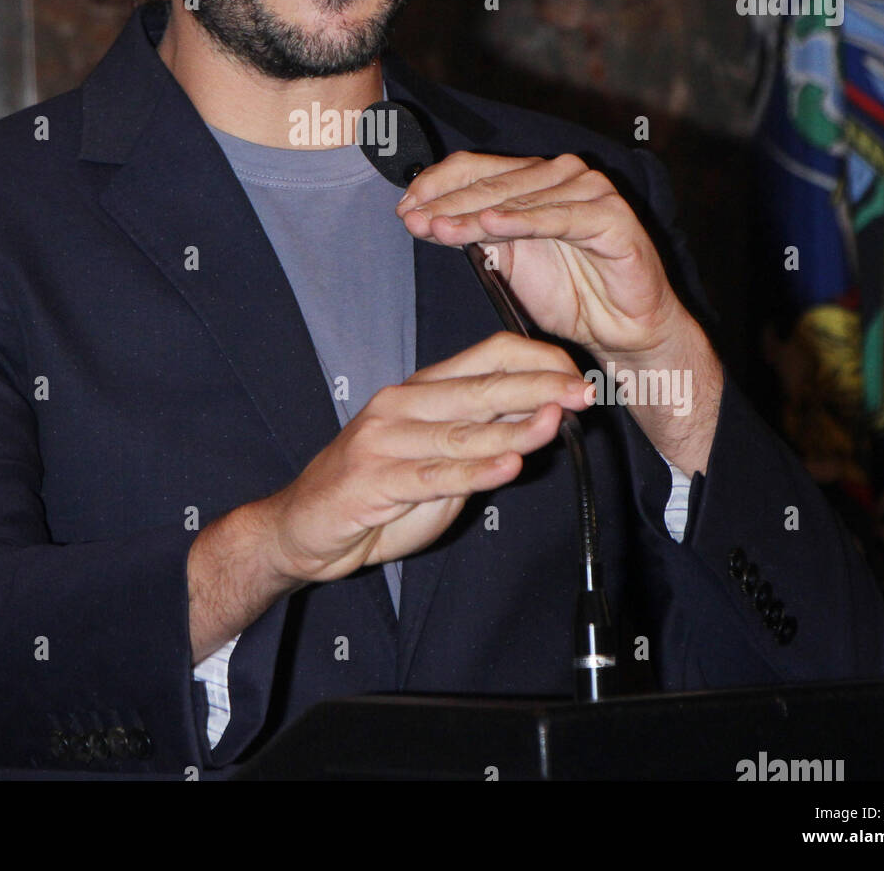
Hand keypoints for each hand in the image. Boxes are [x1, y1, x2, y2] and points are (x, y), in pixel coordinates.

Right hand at [264, 332, 593, 585]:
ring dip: (514, 429)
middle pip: (480, 388)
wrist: (301, 526)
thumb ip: (478, 440)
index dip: (534, 361)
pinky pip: (434, 475)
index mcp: (420, 390)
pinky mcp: (374, 479)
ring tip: (556, 423)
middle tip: (582, 392)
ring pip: (462, 431)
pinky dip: (475, 472)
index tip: (575, 374)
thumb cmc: (373, 491)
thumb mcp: (434, 459)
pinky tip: (507, 465)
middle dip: (538, 389)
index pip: (485, 356)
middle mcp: (401, 404)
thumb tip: (540, 422)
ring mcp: (385, 439)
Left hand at [394, 153, 721, 472]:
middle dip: (447, 204)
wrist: (621, 329)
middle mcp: (560, 174)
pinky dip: (523, 220)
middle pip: (491, 182)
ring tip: (440, 229)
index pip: (475, 169)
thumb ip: (471, 234)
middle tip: (415, 221)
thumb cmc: (569, 292)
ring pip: (518, 198)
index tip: (405, 209)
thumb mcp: (505, 261)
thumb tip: (420, 216)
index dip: (436, 186)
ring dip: (474, 214)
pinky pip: (559, 217)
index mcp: (532, 179)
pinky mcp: (611, 216)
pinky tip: (491, 225)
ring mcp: (589, 191)